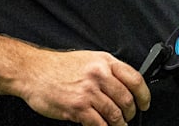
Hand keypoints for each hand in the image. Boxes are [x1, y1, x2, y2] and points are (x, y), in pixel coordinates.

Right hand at [18, 49, 150, 124]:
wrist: (33, 71)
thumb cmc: (58, 66)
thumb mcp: (88, 59)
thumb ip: (107, 70)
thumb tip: (124, 86)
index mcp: (105, 61)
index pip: (135, 79)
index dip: (144, 95)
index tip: (145, 104)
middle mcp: (99, 75)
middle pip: (127, 100)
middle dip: (130, 113)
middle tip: (128, 118)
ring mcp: (89, 91)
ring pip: (115, 114)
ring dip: (119, 124)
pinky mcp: (78, 107)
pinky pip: (99, 124)